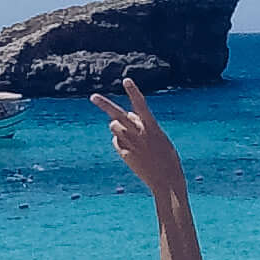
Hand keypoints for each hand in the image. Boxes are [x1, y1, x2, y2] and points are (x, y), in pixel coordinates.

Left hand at [92, 79, 187, 195]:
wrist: (166, 179)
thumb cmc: (166, 157)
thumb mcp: (159, 137)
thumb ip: (143, 124)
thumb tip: (128, 117)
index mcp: (152, 126)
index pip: (141, 104)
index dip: (133, 91)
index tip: (126, 80)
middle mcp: (139, 133)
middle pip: (117, 115)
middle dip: (104, 105)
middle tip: (93, 97)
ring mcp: (131, 144)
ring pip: (114, 127)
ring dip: (117, 127)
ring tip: (130, 136)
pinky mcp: (125, 154)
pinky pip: (116, 142)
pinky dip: (121, 142)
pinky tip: (132, 151)